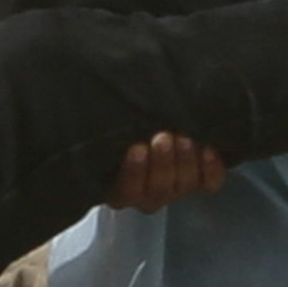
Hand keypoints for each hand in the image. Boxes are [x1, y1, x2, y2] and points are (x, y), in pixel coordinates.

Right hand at [102, 131, 227, 213]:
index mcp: (116, 187)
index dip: (134, 172)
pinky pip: (210, 184)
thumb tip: (76, 92)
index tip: (137, 148)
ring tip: (184, 137)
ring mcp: (174, 189)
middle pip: (158, 190)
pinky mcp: (199, 181)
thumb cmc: (122, 124)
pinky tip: (207, 149)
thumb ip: (105, 124)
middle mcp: (146, 194)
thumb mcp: (108, 125)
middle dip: (163, 163)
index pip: (126, 191)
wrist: (154, 121)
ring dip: (186, 161)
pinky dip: (211, 168)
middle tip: (164, 136)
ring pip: (183, 186)